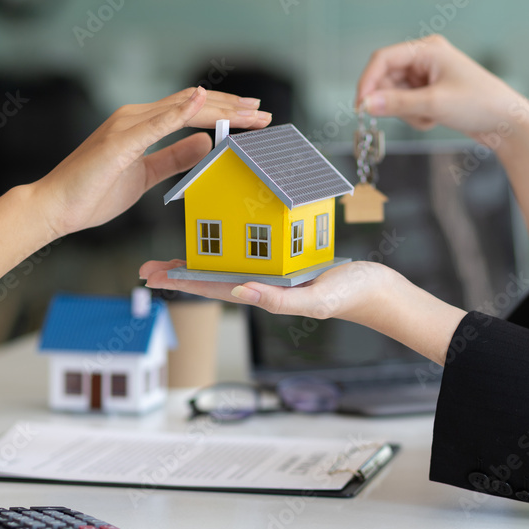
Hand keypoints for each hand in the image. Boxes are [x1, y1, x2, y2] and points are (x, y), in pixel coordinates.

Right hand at [34, 87, 270, 238]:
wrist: (56, 207)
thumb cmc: (94, 193)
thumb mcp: (146, 176)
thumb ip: (174, 158)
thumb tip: (205, 144)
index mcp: (141, 126)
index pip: (191, 113)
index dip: (225, 113)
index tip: (254, 119)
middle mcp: (135, 118)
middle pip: (192, 106)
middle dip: (231, 108)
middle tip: (264, 114)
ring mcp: (126, 126)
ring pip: (180, 109)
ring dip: (218, 108)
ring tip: (249, 111)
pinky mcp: (118, 141)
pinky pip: (154, 123)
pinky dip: (178, 110)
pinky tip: (200, 102)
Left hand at [140, 260, 465, 364]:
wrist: (381, 289)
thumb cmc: (351, 296)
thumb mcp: (314, 299)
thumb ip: (278, 299)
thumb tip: (238, 292)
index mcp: (263, 291)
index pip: (212, 285)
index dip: (181, 280)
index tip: (150, 274)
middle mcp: (264, 280)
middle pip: (212, 273)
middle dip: (181, 270)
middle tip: (146, 267)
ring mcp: (275, 268)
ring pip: (230, 258)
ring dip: (202, 253)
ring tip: (176, 251)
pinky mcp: (289, 254)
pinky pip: (257, 244)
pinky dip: (238, 236)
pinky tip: (227, 228)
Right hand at [356, 35, 528, 142]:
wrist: (507, 124)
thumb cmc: (479, 105)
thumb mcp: (433, 105)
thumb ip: (396, 104)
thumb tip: (366, 105)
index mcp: (428, 49)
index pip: (383, 59)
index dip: (367, 81)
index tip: (360, 106)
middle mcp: (426, 58)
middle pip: (387, 78)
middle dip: (392, 102)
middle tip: (405, 116)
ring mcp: (428, 76)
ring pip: (395, 95)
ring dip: (406, 112)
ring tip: (429, 118)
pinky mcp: (431, 92)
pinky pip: (407, 105)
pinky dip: (415, 116)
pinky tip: (434, 120)